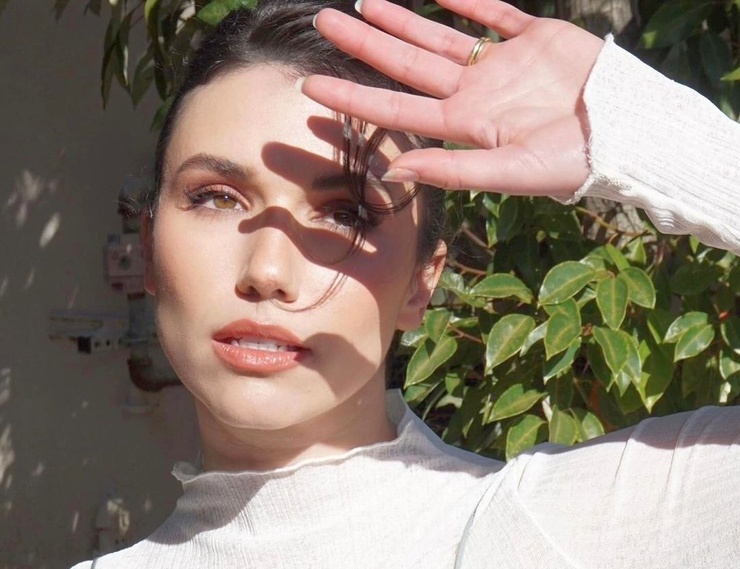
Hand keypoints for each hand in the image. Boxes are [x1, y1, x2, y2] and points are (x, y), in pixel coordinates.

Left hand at [301, 0, 603, 198]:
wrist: (630, 135)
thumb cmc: (574, 163)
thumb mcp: (512, 172)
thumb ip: (454, 170)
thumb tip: (395, 170)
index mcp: (465, 127)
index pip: (394, 109)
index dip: (352, 99)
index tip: (310, 87)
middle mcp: (474, 95)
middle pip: (406, 65)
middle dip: (364, 44)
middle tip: (323, 22)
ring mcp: (501, 66)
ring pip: (439, 36)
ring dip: (402, 19)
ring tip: (364, 0)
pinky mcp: (534, 38)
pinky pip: (493, 13)